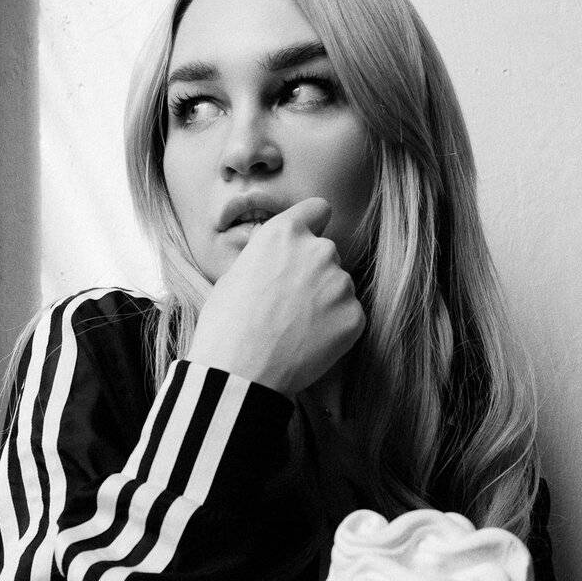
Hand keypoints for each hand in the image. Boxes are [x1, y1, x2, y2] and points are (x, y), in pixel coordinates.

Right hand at [187, 197, 364, 396]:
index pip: (318, 209)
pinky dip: (335, 329)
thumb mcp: (234, 274)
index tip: (305, 244)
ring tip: (296, 329)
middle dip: (314, 273)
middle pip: (328, 253)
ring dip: (326, 302)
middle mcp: (319, 250)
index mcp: (285, 233)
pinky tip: (308, 344)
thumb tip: (276, 260)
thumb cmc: (226, 325)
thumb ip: (266, 257)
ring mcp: (341, 284)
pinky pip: (349, 316)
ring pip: (340, 287)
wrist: (240, 371)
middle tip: (289, 304)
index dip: (312, 225)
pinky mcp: (355, 316)